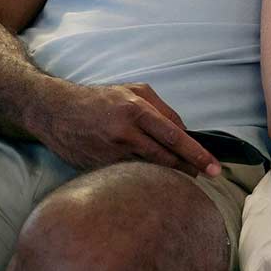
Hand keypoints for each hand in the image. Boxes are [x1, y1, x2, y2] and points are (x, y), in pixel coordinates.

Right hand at [40, 82, 220, 177]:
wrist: (56, 111)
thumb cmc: (100, 99)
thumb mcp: (133, 92)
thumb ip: (162, 110)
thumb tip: (184, 133)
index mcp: (136, 110)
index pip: (175, 136)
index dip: (196, 154)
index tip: (214, 167)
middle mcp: (124, 132)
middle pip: (165, 158)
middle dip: (186, 169)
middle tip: (200, 175)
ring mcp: (111, 153)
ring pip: (149, 171)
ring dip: (165, 176)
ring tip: (176, 177)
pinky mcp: (99, 169)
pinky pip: (129, 177)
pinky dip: (142, 179)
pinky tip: (146, 178)